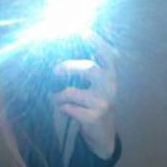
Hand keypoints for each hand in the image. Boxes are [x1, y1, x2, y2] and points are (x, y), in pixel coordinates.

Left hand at [51, 35, 116, 158]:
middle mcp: (110, 87)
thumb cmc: (95, 104)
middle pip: (89, 69)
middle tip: (55, 69)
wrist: (103, 134)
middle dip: (69, 66)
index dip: (97, 43)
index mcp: (110, 76)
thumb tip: (62, 59)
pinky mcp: (94, 117)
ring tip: (56, 97)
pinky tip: (65, 109)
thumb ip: (87, 73)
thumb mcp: (97, 87)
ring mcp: (103, 103)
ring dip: (59, 95)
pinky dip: (63, 108)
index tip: (85, 33)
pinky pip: (70, 108)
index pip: (108, 56)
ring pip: (72, 92)